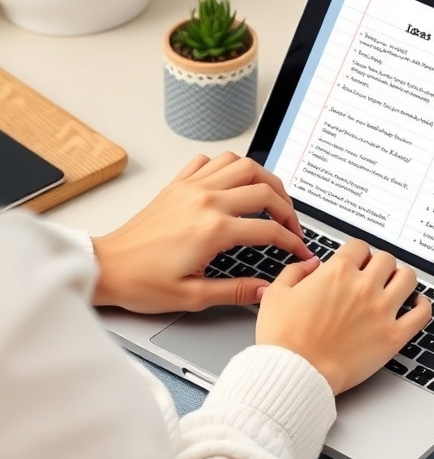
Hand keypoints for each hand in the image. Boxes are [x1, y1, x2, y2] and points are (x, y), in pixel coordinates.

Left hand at [92, 153, 312, 312]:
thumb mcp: (193, 297)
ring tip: (272, 198)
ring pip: (242, 164)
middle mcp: (205, 201)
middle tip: (292, 226)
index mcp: (213, 229)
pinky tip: (234, 183)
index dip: (291, 242)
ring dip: (264, 179)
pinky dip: (229, 166)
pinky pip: (211, 161)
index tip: (300, 251)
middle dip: (287, 208)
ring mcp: (192, 188)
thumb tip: (267, 289)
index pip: (268, 229)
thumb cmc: (142, 282)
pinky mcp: (178, 184)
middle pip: (264, 189)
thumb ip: (236, 291)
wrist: (107, 267)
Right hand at [256, 240, 430, 394]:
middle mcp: (363, 286)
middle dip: (377, 264)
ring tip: (394, 284)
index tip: (355, 261)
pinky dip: (422, 306)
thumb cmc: (284, 338)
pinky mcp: (393, 337)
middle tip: (373, 274)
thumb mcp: (277, 293)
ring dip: (401, 278)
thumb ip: (296, 271)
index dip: (356, 253)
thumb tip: (312, 264)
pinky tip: (415, 304)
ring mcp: (382, 311)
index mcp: (337, 272)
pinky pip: (421, 314)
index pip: (359, 247)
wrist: (295, 372)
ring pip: (407, 278)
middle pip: (385, 259)